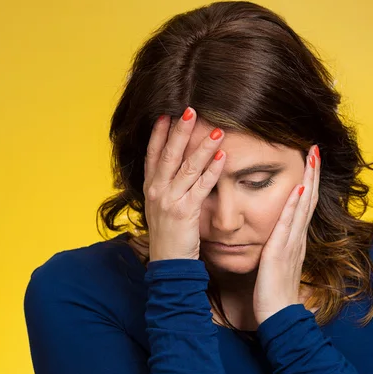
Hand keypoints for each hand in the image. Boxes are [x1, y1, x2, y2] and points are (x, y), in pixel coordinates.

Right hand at [143, 107, 225, 261]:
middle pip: (169, 154)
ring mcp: (169, 201)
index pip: (153, 154)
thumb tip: (177, 168)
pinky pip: (201, 187)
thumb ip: (166, 187)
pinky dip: (212, 170)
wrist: (168, 264)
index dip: (159, 133)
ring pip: (187, 167)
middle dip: (180, 131)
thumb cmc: (169, 236)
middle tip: (190, 109)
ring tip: (217, 129)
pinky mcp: (184, 212)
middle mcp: (156, 191)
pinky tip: (222, 156)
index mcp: (150, 188)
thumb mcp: (161, 207)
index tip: (167, 114)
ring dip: (203, 146)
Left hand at [253, 145, 320, 324]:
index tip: (309, 161)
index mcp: (295, 239)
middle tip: (315, 148)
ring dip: (308, 180)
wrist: (279, 316)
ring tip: (312, 158)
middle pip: (309, 199)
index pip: (305, 204)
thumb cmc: (275, 292)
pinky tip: (298, 189)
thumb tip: (281, 240)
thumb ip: (282, 249)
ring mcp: (291, 243)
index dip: (309, 181)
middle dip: (313, 173)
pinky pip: (287, 225)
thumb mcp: (279, 265)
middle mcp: (297, 238)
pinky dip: (294, 206)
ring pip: (303, 206)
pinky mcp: (281, 252)